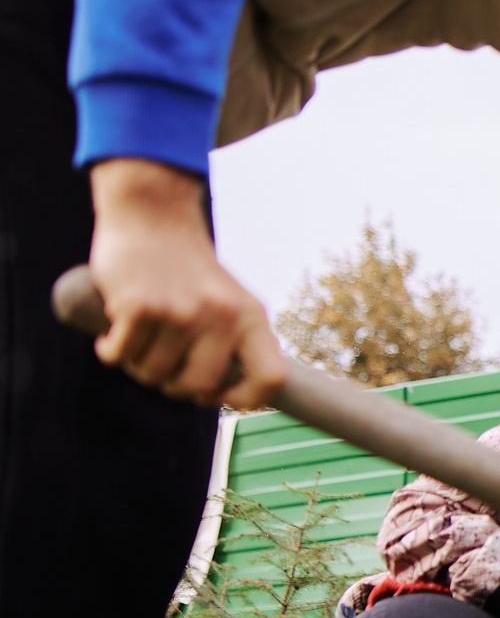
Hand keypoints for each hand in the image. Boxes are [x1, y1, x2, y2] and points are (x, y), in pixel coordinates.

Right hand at [87, 158, 288, 408]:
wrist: (153, 217)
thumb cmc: (188, 270)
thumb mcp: (228, 301)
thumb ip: (234, 344)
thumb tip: (221, 397)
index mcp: (252, 316)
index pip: (271, 379)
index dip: (244, 399)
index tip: (216, 394)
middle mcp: (222, 316)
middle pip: (198, 387)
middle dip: (173, 384)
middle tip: (161, 363)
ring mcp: (181, 312)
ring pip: (153, 374)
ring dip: (138, 363)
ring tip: (141, 336)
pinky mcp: (140, 307)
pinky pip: (119, 356)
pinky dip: (110, 350)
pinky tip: (113, 333)